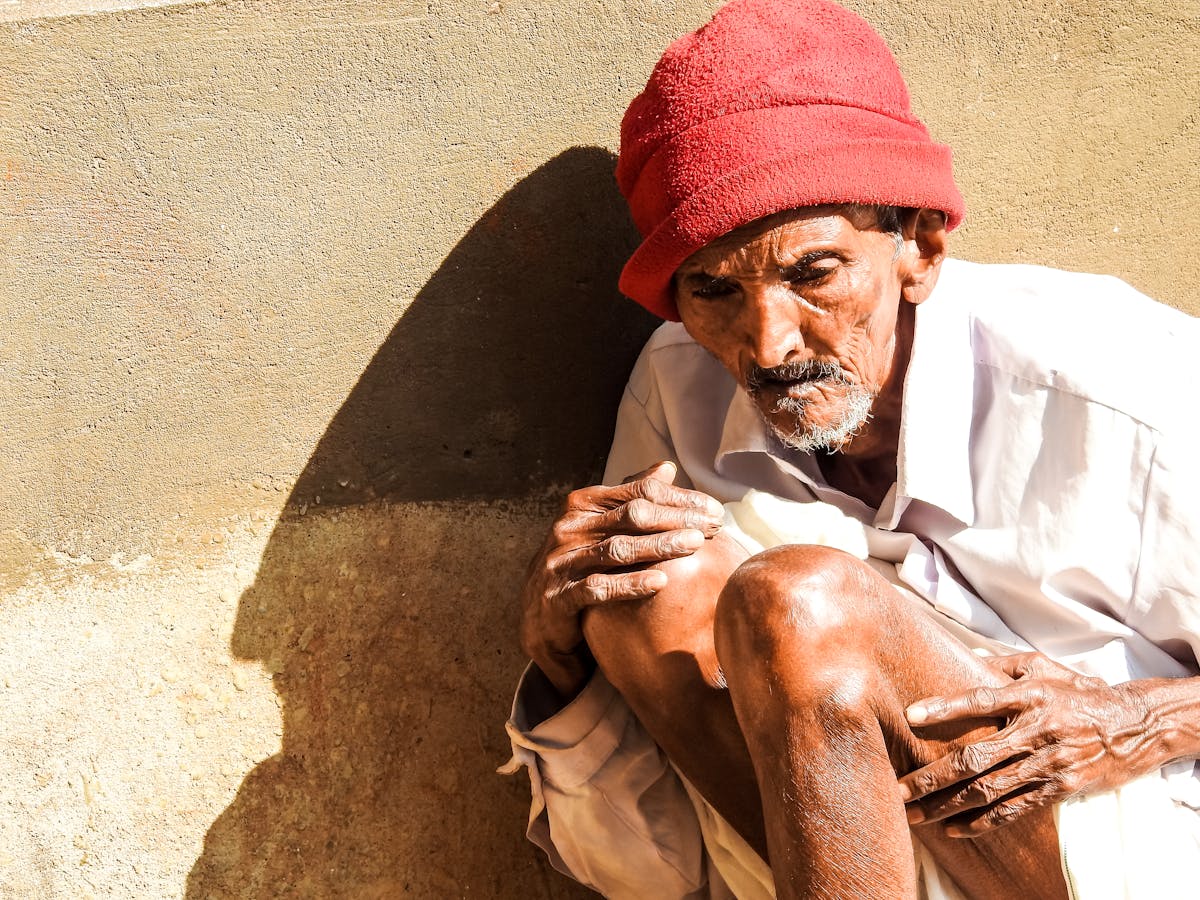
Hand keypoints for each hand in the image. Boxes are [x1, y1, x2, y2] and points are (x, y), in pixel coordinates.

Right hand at [519, 461, 723, 697]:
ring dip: (659, 546)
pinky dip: (630, 584)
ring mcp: (561, 561)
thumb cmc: (580, 564)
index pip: (638, 491)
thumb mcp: (601, 527)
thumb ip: (630, 498)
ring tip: (694, 545)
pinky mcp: (559, 596)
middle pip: (631, 515)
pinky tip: (661, 582)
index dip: (679, 498)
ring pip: (617, 549)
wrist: (538, 615)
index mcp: (583, 503)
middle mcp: (570, 527)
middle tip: (713, 526)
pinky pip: (598, 588)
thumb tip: (667, 468)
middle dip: (676, 518)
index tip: (713, 509)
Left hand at [897, 652, 1161, 836]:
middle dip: (932, 776)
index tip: (911, 714)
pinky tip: (955, 828)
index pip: (980, 700)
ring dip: (947, 805)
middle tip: (898, 788)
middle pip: (976, 757)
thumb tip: (965, 656)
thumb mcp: (1044, 667)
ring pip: (989, 789)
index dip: (945, 707)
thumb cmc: (1080, 692)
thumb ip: (1003, 664)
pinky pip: (1015, 809)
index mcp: (1030, 696)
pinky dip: (983, 821)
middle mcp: (1036, 731)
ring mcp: (1047, 764)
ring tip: (914, 814)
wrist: (1136, 725)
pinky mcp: (1059, 789)